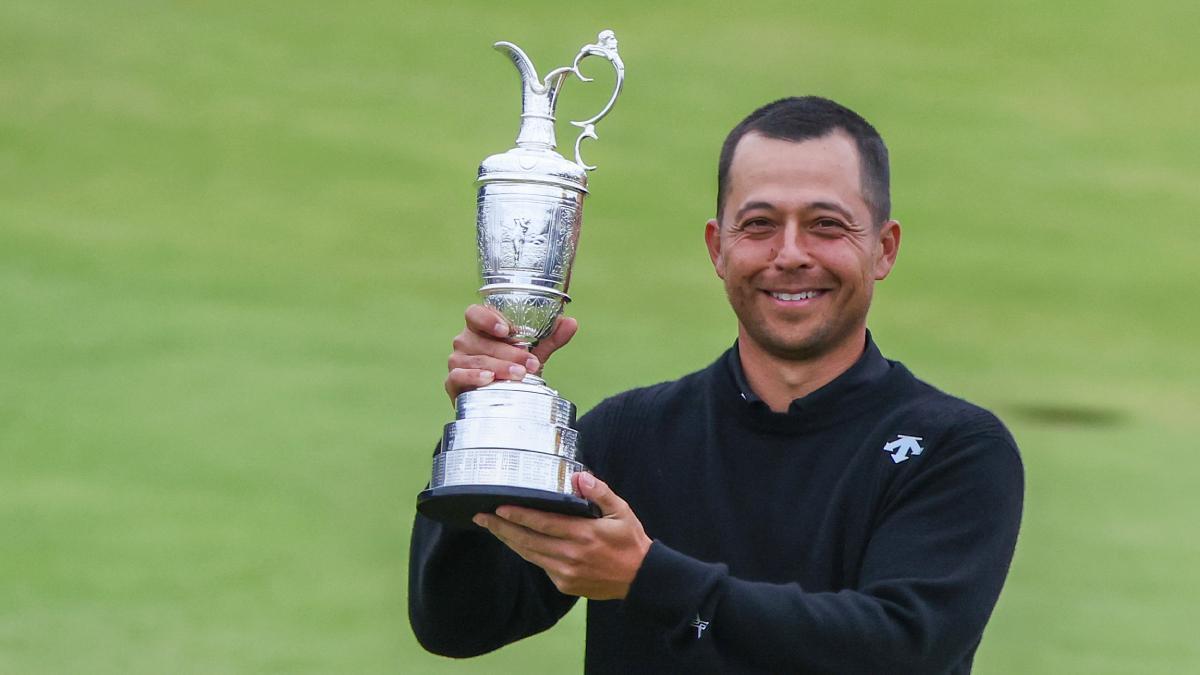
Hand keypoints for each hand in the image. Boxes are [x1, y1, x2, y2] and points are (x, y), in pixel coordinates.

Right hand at [444, 304, 578, 402]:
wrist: (499, 400)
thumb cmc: (512, 369)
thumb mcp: (533, 352)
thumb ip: (550, 338)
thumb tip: (571, 322)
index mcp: (479, 327)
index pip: (475, 314)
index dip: (488, 319)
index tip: (507, 329)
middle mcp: (465, 341)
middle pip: (481, 341)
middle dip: (508, 352)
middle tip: (531, 362)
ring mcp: (457, 361)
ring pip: (475, 359)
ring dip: (499, 366)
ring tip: (519, 374)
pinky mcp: (453, 382)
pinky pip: (458, 376)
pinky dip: (473, 376)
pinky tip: (489, 379)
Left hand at [473, 473, 651, 599]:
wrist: (641, 578)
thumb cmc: (630, 541)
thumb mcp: (622, 511)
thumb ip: (600, 492)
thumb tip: (579, 476)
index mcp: (584, 534)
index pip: (542, 523)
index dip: (518, 515)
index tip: (499, 507)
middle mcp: (571, 554)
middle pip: (528, 540)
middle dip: (501, 528)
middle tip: (481, 516)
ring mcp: (566, 572)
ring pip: (529, 554)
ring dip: (508, 540)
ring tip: (492, 528)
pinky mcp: (565, 584)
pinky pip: (540, 565)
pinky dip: (526, 552)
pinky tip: (516, 542)